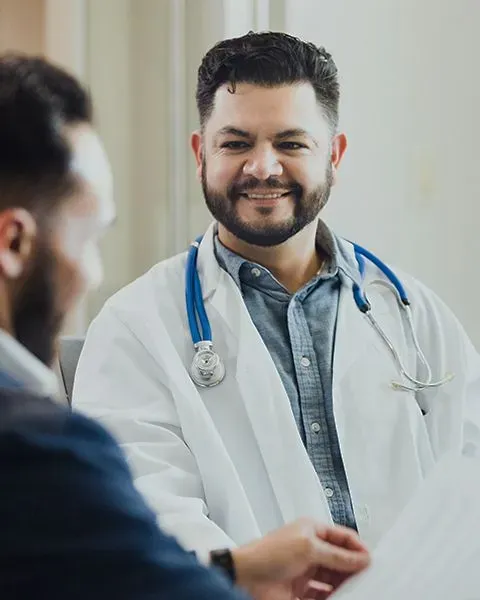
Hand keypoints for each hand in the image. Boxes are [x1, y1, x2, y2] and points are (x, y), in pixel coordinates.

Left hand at [231, 518, 369, 599]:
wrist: (245, 578)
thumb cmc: (268, 554)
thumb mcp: (308, 549)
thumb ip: (337, 555)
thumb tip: (361, 558)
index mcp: (311, 530)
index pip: (342, 537)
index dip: (358, 548)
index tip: (372, 561)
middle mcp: (310, 548)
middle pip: (340, 558)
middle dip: (354, 567)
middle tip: (369, 578)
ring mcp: (306, 569)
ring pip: (333, 578)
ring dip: (345, 584)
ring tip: (358, 591)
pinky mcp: (301, 590)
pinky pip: (323, 594)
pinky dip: (333, 597)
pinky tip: (341, 599)